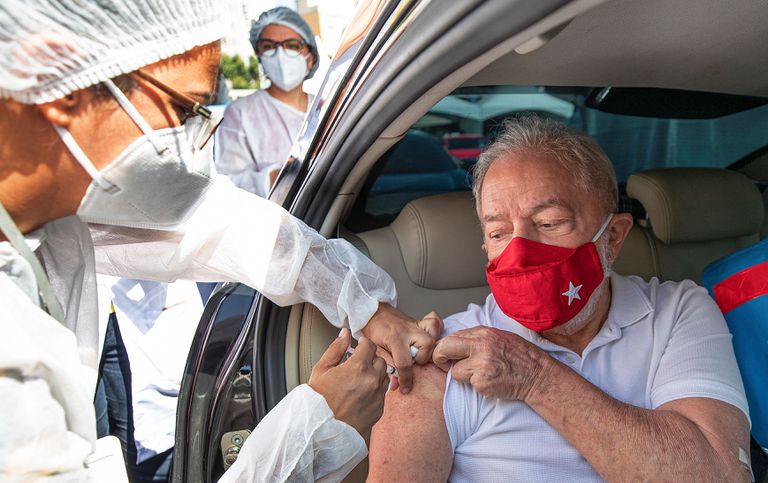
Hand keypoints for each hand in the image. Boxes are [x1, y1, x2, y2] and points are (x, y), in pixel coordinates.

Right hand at [308, 328, 388, 434]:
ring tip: (359, 379)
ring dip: (375, 374)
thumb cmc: (318, 401)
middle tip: (358, 364)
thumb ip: (336, 349)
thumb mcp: (321, 369)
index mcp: (358, 368)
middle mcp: (372, 381)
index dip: (364, 343)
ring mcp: (377, 396)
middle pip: (380, 360)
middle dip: (370, 359)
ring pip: (384, 376)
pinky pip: (382, 393)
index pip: (370, 345)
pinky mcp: (379, 409)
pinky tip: (361, 393)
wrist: (321, 431)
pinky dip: (375, 390)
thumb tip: (345, 334)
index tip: (360, 346)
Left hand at [362, 304, 442, 393]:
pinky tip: (430, 338)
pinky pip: (434, 322)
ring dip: (430, 347)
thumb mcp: (375, 351)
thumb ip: (386, 366)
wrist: (373, 313)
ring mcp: (415, 324)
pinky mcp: (419, 322)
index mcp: (394, 338)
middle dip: (422, 358)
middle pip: (426, 344)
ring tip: (422, 352)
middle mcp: (407, 330)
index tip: (405, 388)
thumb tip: (395, 384)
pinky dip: (436, 330)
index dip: (406, 379)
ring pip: (433, 334)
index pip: (404, 363)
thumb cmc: (373, 332)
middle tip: (414, 362)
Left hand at [432, 326, 550, 401]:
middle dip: (439, 357)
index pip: (453, 336)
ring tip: (481, 373)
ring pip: (455, 371)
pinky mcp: (483, 382)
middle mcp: (481, 346)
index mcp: (484, 333)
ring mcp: (481, 364)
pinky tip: (491, 381)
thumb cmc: (519, 356)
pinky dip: (476, 385)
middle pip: (445, 348)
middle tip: (443, 363)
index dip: (446, 346)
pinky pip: (469, 384)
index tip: (446, 353)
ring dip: (463, 375)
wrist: (537, 376)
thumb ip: (477, 337)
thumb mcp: (499, 337)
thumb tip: (455, 340)